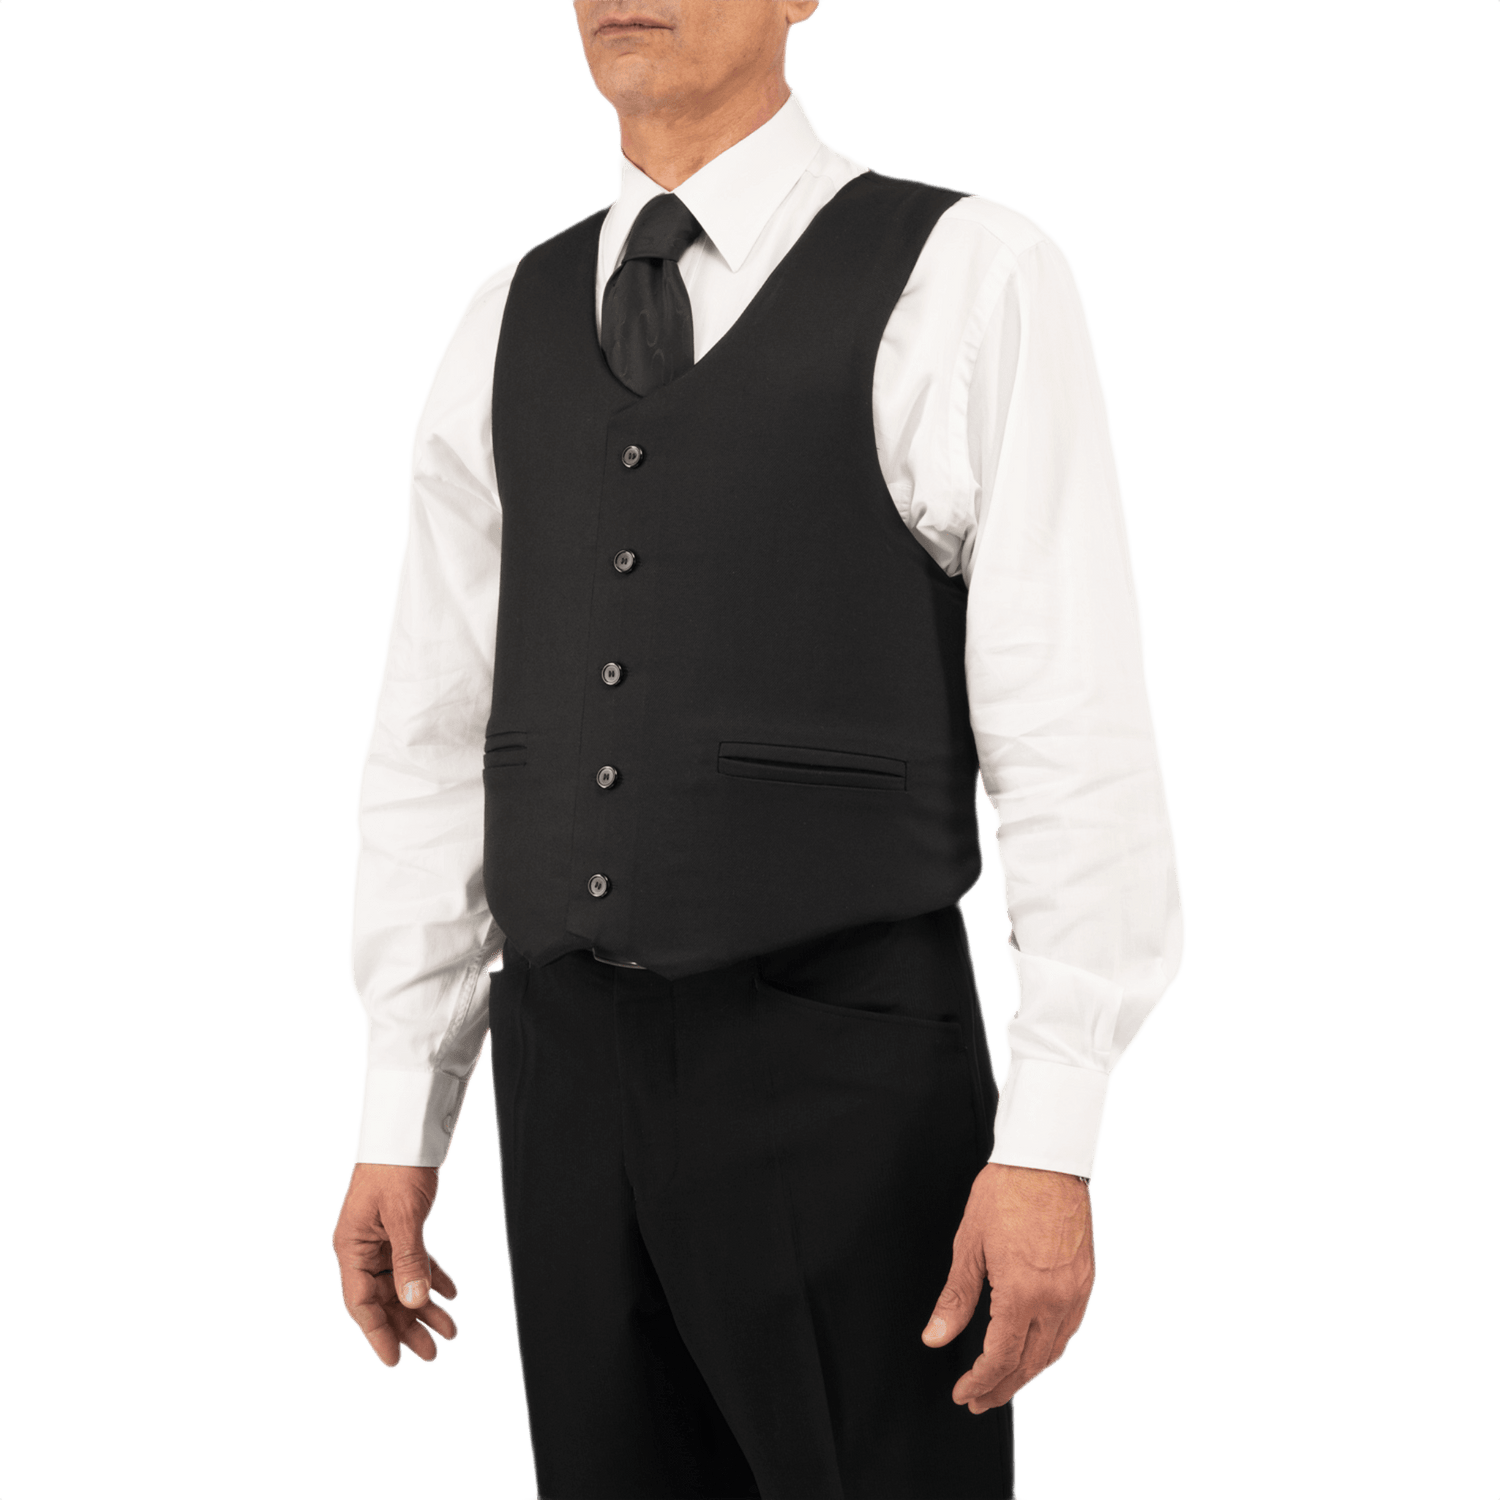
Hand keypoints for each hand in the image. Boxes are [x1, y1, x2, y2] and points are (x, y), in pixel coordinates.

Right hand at [331, 1163, 459, 1368]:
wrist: (408, 1127)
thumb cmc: (398, 1166)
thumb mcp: (405, 1216)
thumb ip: (410, 1261)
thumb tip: (414, 1303)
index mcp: (351, 1246)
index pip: (361, 1303)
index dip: (378, 1334)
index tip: (395, 1362)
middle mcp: (362, 1247)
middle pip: (383, 1299)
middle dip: (408, 1327)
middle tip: (434, 1353)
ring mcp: (381, 1238)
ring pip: (402, 1284)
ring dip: (425, 1306)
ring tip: (451, 1330)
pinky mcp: (400, 1227)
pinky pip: (414, 1263)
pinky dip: (432, 1277)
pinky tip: (451, 1294)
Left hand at [921, 1163, 1095, 1412]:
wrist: (1046, 1161)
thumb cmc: (1006, 1193)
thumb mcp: (969, 1245)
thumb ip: (955, 1298)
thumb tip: (935, 1337)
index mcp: (1022, 1293)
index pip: (1000, 1358)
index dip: (980, 1381)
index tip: (963, 1393)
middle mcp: (1054, 1300)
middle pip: (1029, 1364)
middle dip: (1002, 1387)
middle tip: (979, 1399)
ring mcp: (1076, 1293)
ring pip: (1053, 1352)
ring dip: (1027, 1373)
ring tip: (1003, 1382)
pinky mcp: (1087, 1282)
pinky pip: (1070, 1330)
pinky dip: (1050, 1349)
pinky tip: (1034, 1350)